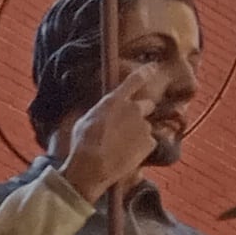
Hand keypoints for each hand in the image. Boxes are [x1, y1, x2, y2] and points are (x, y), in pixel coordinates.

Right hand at [57, 63, 187, 197]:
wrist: (91, 168)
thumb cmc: (82, 144)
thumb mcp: (84, 121)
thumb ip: (100, 111)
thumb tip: (102, 110)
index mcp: (114, 100)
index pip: (135, 80)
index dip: (146, 72)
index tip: (153, 67)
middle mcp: (133, 109)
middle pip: (147, 104)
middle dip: (141, 112)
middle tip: (128, 125)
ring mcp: (143, 126)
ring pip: (146, 126)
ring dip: (138, 133)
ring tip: (121, 146)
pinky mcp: (150, 143)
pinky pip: (149, 142)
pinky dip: (141, 148)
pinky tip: (127, 155)